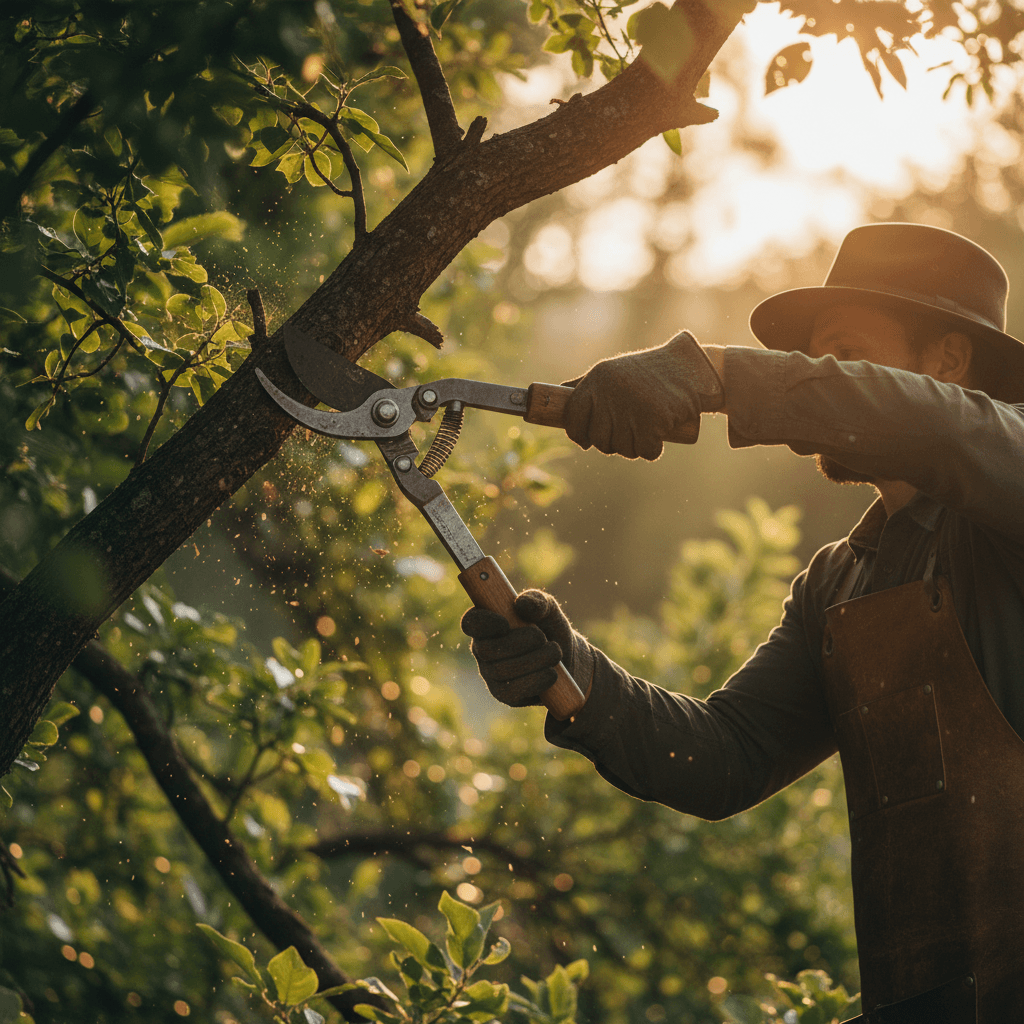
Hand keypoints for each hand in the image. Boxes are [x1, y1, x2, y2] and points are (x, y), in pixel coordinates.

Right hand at [461, 590, 593, 707]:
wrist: (567, 659)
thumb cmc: (550, 628)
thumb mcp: (549, 609)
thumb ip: (537, 601)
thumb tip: (521, 604)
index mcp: (488, 623)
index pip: (471, 622)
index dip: (483, 624)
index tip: (505, 623)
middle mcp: (483, 649)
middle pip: (487, 650)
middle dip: (519, 643)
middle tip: (542, 637)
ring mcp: (491, 674)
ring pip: (501, 671)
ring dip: (534, 661)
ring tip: (555, 652)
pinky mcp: (504, 694)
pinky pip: (512, 692)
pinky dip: (536, 681)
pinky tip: (552, 673)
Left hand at [563, 330, 723, 459]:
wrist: (690, 367)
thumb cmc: (648, 372)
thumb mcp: (611, 371)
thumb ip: (584, 385)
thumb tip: (555, 394)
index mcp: (597, 379)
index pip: (573, 418)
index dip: (578, 435)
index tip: (586, 440)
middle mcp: (610, 393)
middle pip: (599, 440)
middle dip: (611, 443)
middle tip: (627, 433)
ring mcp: (631, 408)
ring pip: (622, 448)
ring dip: (634, 446)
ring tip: (645, 427)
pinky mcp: (653, 421)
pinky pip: (644, 451)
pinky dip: (652, 449)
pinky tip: (659, 435)